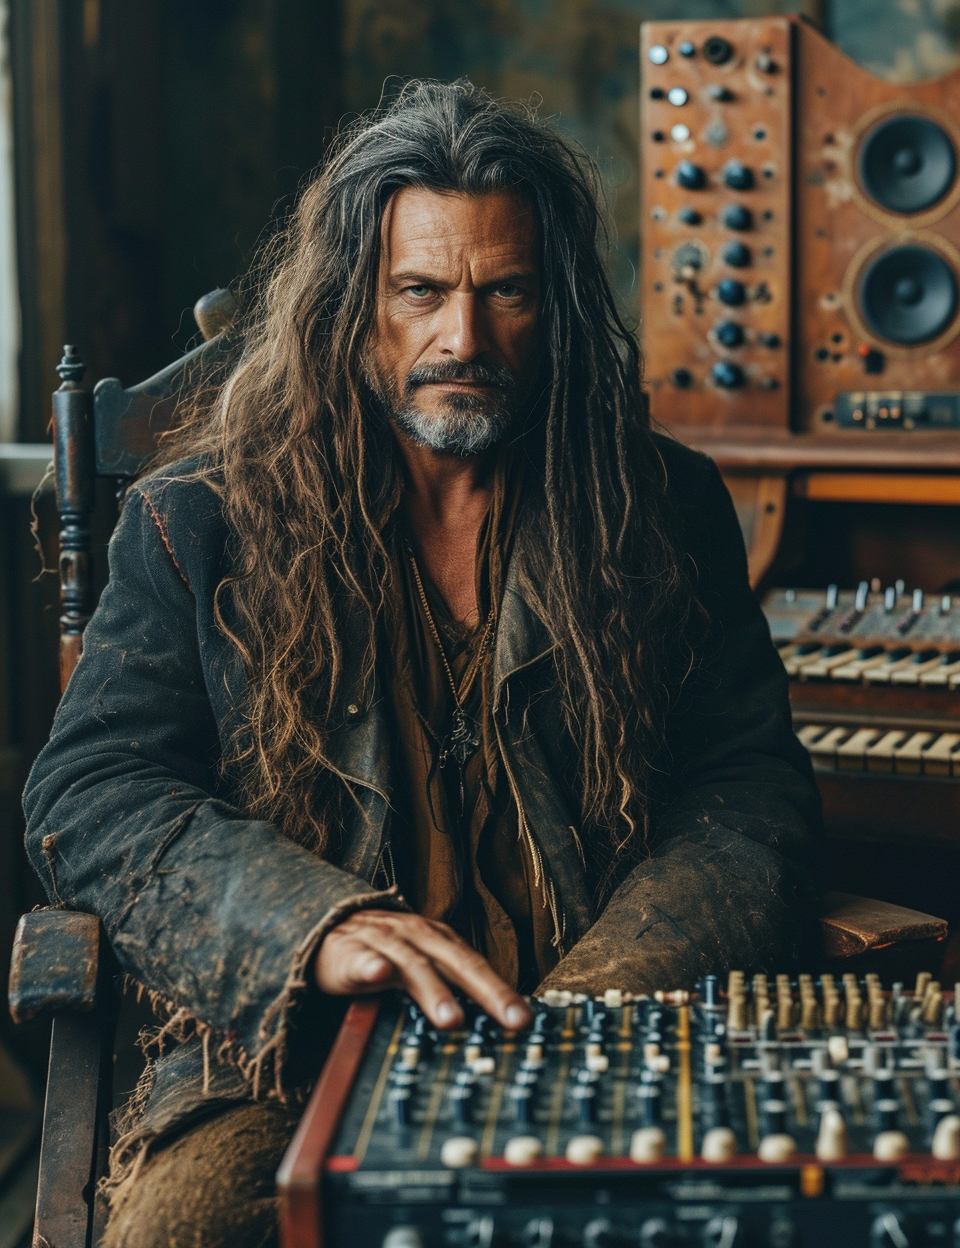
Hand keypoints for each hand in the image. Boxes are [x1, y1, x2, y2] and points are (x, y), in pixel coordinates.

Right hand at [314, 909, 531, 1030]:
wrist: (330, 928)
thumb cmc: (386, 953)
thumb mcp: (424, 964)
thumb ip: (453, 985)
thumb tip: (494, 1018)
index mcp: (440, 942)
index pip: (478, 967)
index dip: (503, 992)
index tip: (525, 1021)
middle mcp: (418, 937)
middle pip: (458, 963)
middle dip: (487, 991)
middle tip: (511, 1020)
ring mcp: (384, 942)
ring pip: (413, 965)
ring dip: (433, 990)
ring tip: (452, 1019)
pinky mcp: (349, 952)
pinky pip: (361, 959)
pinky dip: (371, 965)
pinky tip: (379, 973)